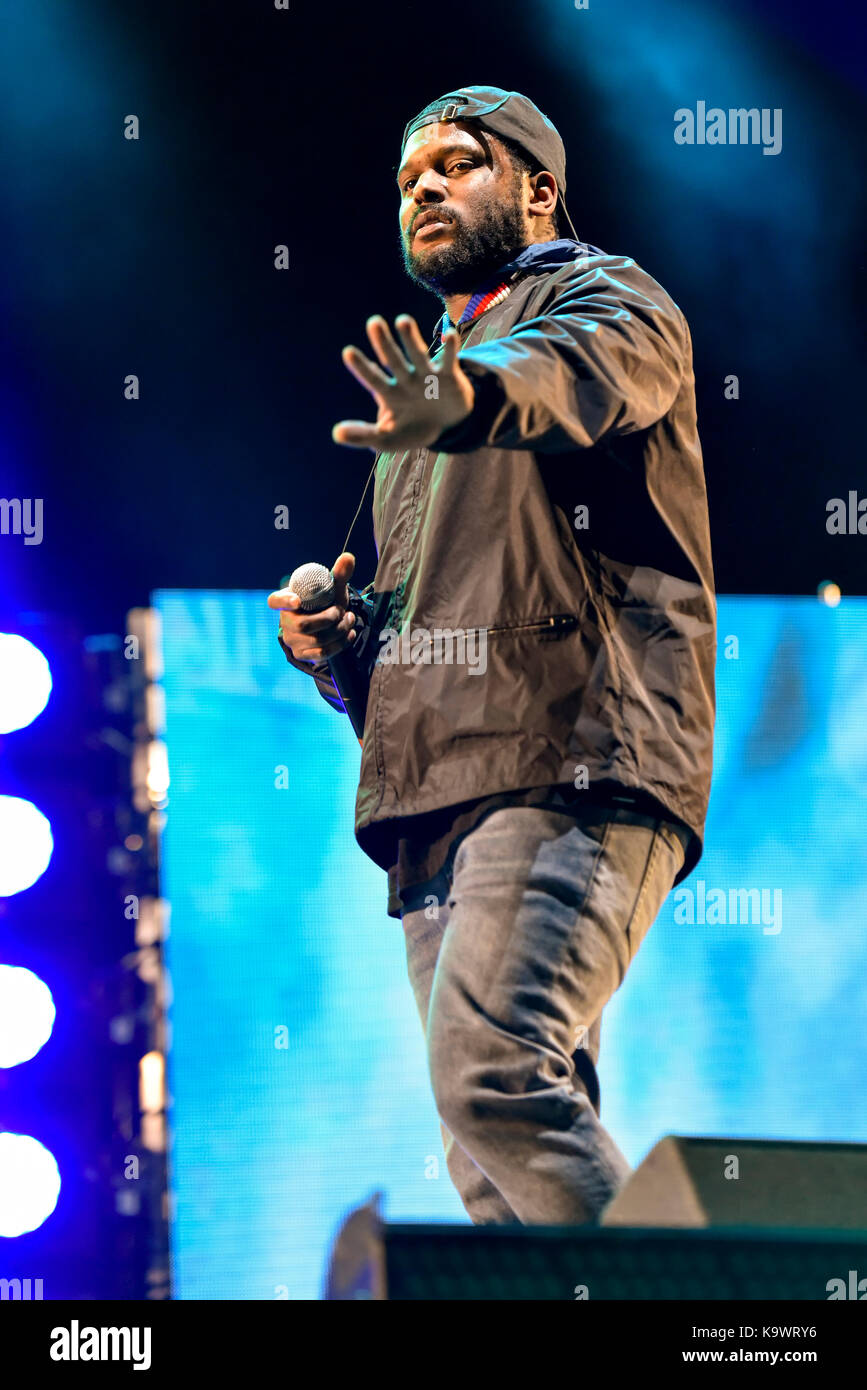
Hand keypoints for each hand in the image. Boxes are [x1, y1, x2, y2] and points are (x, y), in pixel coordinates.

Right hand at [267, 552, 357, 662]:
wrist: (330, 626)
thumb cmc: (326, 603)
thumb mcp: (332, 589)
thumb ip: (339, 574)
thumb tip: (348, 557)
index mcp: (287, 601)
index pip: (275, 601)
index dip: (284, 601)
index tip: (297, 600)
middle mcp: (285, 621)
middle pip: (303, 625)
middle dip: (329, 618)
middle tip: (342, 611)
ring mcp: (292, 639)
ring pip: (316, 640)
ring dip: (339, 630)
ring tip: (350, 620)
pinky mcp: (302, 654)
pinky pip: (321, 653)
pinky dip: (340, 644)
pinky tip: (349, 634)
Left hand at [332, 314, 474, 450]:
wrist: (447, 426)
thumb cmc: (412, 429)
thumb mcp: (387, 439)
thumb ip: (363, 436)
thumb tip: (336, 434)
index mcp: (389, 393)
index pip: (373, 379)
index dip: (362, 367)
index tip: (348, 352)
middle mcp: (406, 379)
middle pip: (393, 360)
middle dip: (384, 343)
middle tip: (374, 322)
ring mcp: (427, 375)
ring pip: (418, 354)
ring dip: (410, 339)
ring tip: (402, 321)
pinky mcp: (449, 376)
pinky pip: (449, 360)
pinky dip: (450, 349)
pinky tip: (449, 335)